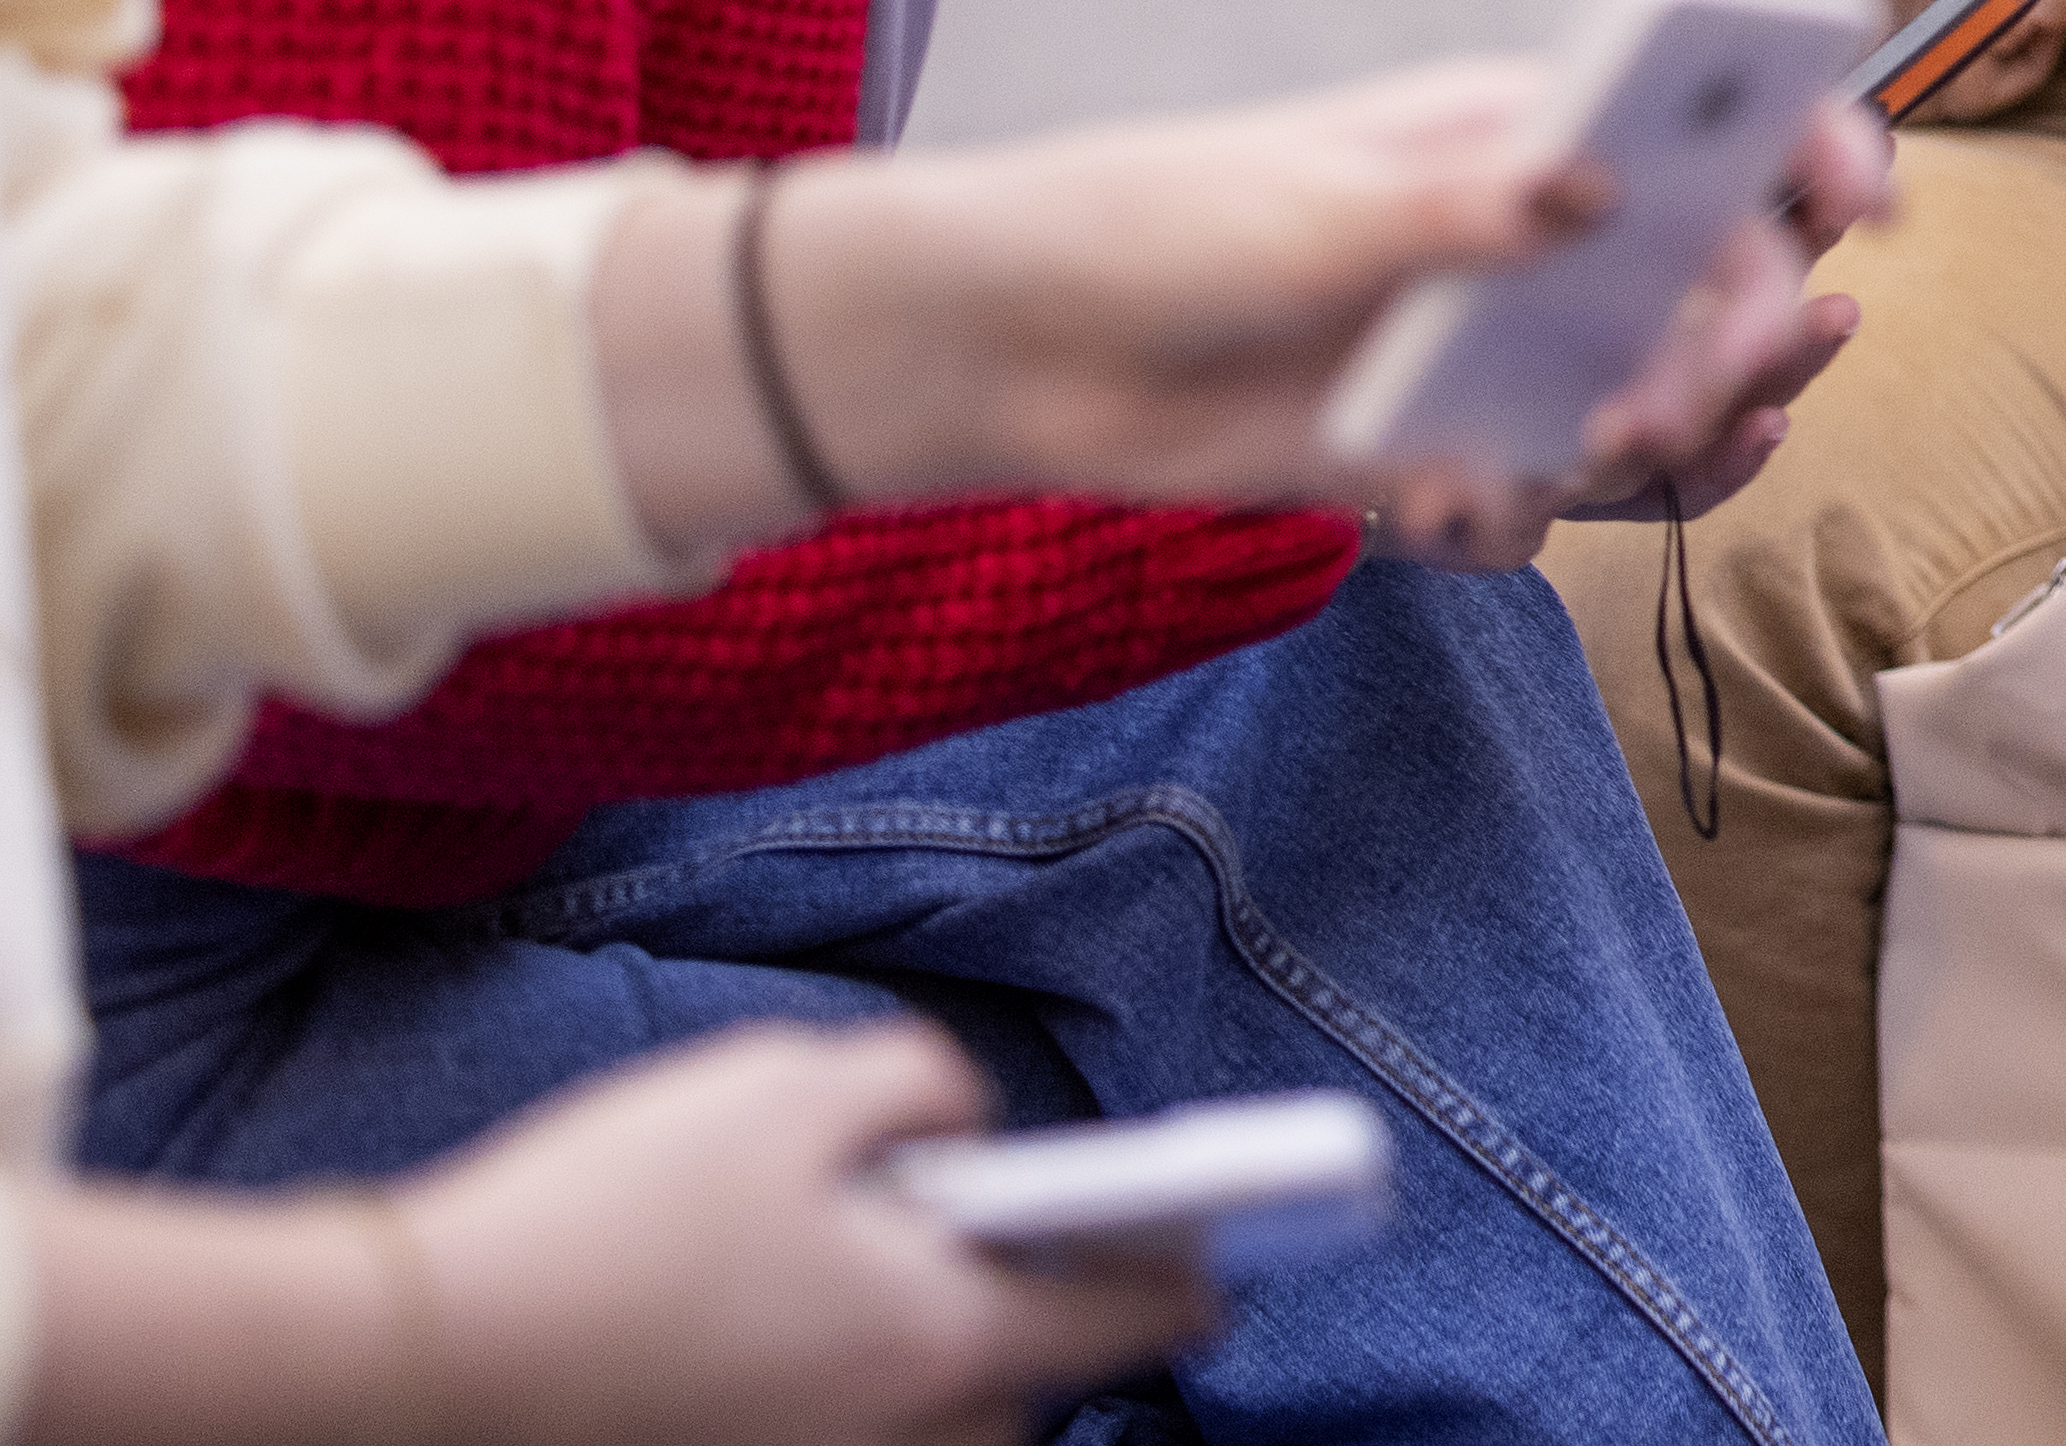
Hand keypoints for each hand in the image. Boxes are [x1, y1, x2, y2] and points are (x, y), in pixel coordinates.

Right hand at [29, 1017, 1199, 1445]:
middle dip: (1029, 1338)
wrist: (416, 1360)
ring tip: (881, 1290)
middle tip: (1006, 1261)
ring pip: (919, 1436)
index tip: (1220, 1275)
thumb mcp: (790, 1087)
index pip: (1117, 1323)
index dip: (1180, 1287)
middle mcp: (893, 1442)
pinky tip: (775, 1331)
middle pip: (1013, 1403)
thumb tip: (966, 1123)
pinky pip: (824, 1440)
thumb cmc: (613, 1213)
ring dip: (929, 1376)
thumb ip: (919, 1085)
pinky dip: (836, 1399)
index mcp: (941, 1340)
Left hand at [601, 69, 1896, 550]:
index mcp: (1537, 135)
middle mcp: (1548, 240)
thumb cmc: (1160, 224)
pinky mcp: (1447, 450)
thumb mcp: (1316, 206)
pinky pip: (1546, 504)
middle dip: (1735, 349)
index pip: (1726, 123)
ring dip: (1667, 446)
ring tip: (1595, 460)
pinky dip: (1519, 522)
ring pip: (1665, 406)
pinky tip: (1447, 515)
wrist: (1018, 354)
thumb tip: (1605, 184)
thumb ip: (1469, 208)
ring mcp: (1505, 350)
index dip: (1820, 151)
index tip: (1859, 216)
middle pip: (1724, 287)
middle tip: (1665, 405)